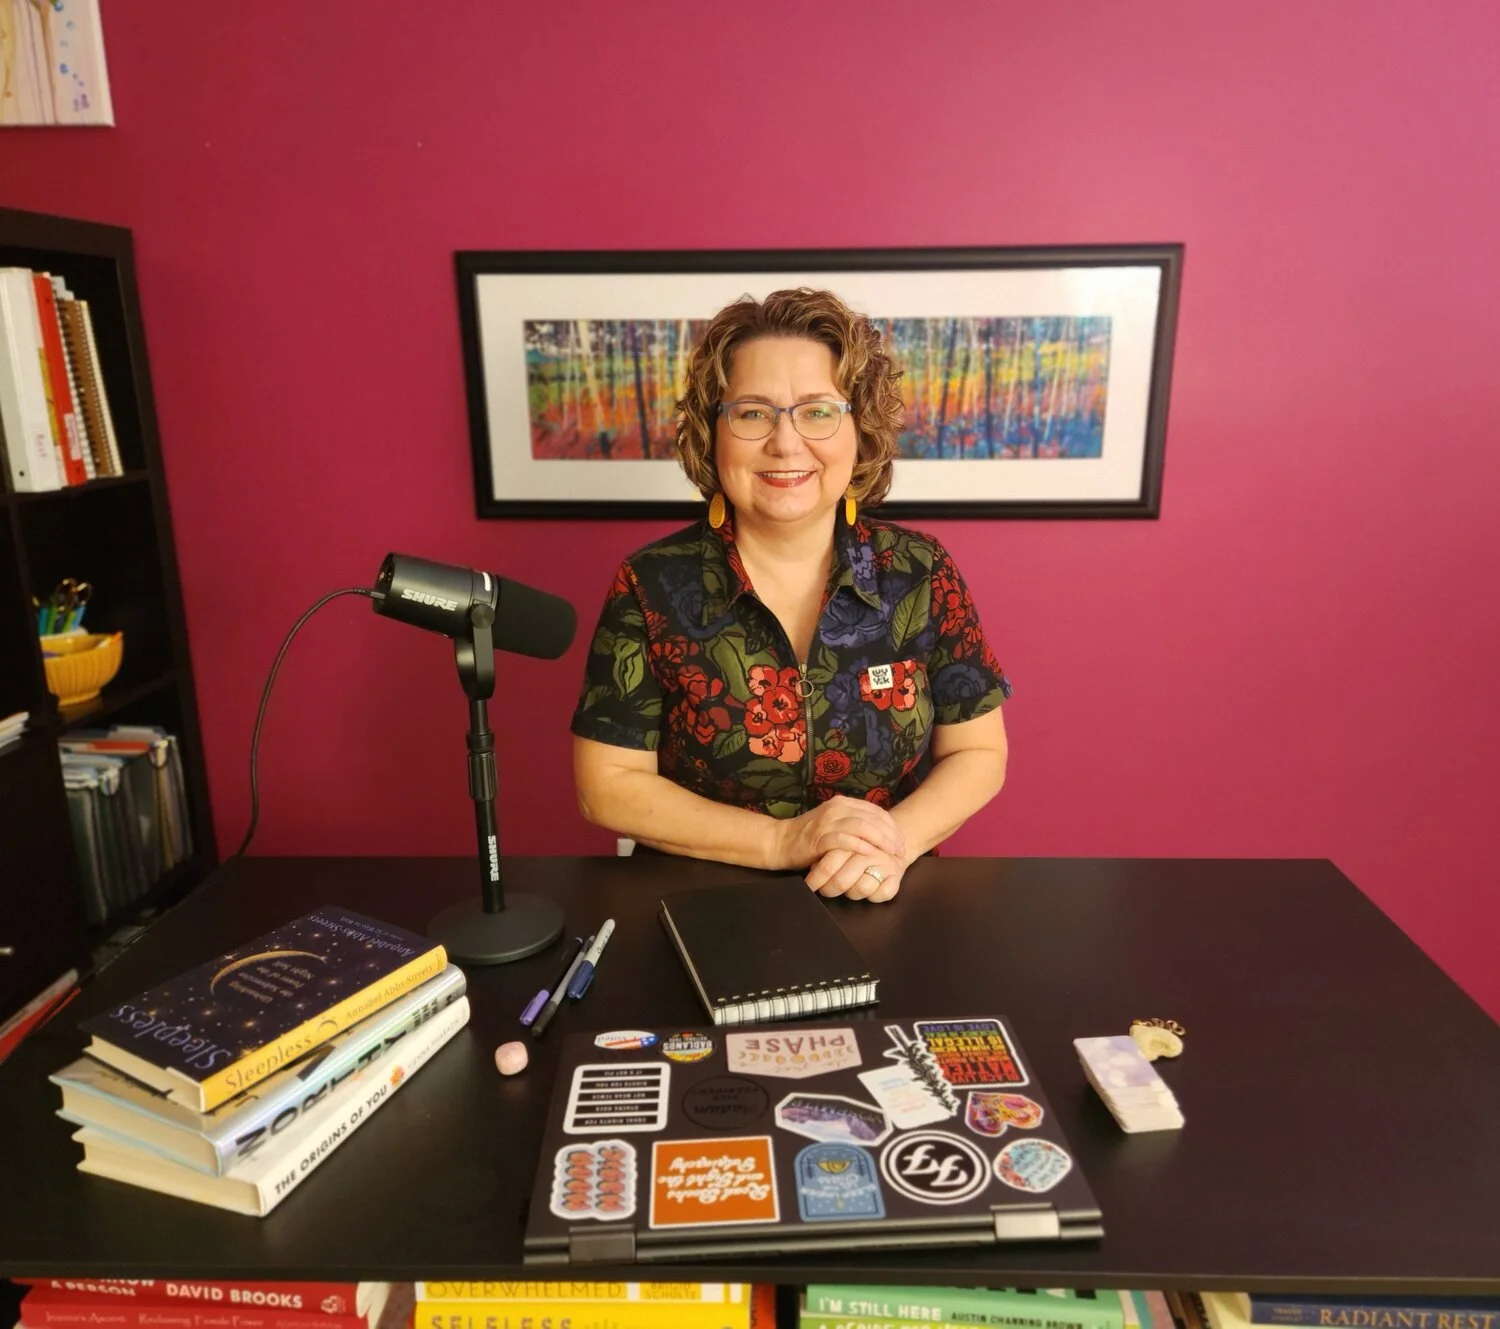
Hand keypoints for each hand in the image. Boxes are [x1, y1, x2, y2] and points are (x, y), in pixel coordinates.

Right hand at [774, 795, 907, 870]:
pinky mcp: (819, 838)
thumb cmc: (810, 836)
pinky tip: (871, 855)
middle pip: (872, 818)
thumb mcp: (834, 823)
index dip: (892, 826)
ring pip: (862, 827)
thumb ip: (853, 822)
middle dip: (891, 835)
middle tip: (901, 850)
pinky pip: (845, 840)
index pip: (875, 811)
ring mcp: (827, 822)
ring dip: (881, 841)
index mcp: (842, 803)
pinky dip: (861, 847)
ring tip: (892, 854)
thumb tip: (879, 831)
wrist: (781, 841)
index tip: (901, 841)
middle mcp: (836, 808)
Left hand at [805, 847, 903, 902]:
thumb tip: (810, 864)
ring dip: (852, 893)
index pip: (829, 864)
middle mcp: (869, 851)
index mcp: (852, 840)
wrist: (897, 835)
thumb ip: (827, 850)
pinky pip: (883, 893)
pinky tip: (871, 889)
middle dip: (829, 889)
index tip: (809, 885)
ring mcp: (885, 863)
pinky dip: (875, 895)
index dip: (816, 878)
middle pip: (843, 881)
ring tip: (849, 887)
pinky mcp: (897, 874)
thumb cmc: (862, 842)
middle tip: (824, 890)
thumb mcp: (844, 840)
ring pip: (861, 889)